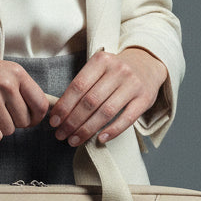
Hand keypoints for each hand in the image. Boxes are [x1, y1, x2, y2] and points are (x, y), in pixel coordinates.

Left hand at [48, 47, 167, 146]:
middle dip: (72, 121)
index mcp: (101, 60)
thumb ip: (83, 85)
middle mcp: (118, 70)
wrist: (147, 63)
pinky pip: (127, 119)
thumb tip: (60, 112)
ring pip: (106, 112)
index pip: (78, 86)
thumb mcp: (99, 68)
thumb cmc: (115, 71)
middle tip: (61, 134)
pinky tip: (100, 139)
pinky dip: (112, 131)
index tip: (54, 121)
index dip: (64, 106)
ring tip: (75, 140)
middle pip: (90, 101)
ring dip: (87, 129)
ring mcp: (133, 84)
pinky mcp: (145, 99)